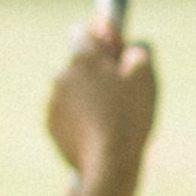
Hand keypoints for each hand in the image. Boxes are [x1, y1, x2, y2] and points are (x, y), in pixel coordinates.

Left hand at [46, 33, 158, 189]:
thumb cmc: (129, 116)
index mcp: (83, 58)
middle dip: (93, 72)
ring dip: (85, 97)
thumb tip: (132, 47)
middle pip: (77, 64)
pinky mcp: (51, 126)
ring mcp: (53, 102)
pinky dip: (78, 119)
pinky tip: (97, 132)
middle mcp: (62, 75)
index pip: (83, 33)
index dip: (100, 41)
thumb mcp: (145, 77)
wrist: (108, 162)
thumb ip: (139, 51)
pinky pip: (65, 114)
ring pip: (70, 91)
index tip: (113, 54)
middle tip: (117, 90)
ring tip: (110, 117)